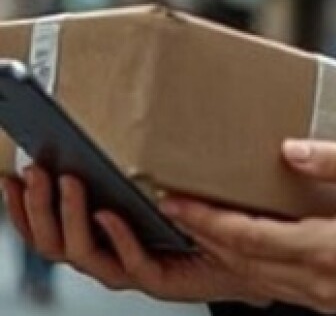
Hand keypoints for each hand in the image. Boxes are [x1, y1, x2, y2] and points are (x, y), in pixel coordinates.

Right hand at [1, 167, 265, 304]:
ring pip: (82, 253)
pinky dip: (116, 237)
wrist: (251, 251)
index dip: (22, 206)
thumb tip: (120, 116)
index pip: (47, 226)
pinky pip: (130, 263)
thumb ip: (141, 163)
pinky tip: (111, 212)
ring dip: (70, 217)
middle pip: (53, 241)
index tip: (7, 174)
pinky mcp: (160, 279)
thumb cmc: (207, 212)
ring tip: (68, 181)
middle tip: (34, 172)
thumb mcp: (165, 180)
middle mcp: (109, 254)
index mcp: (103, 233)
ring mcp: (131, 269)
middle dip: (36, 207)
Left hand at [159, 139, 335, 312]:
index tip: (176, 199)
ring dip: (224, 251)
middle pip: (243, 260)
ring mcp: (326, 297)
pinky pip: (278, 287)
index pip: (250, 236)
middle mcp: (320, 281)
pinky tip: (248, 246)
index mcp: (330, 248)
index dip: (207, 219)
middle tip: (174, 207)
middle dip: (204, 234)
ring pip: (257, 278)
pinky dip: (252, 265)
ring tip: (200, 223)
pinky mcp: (334, 302)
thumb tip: (291, 150)